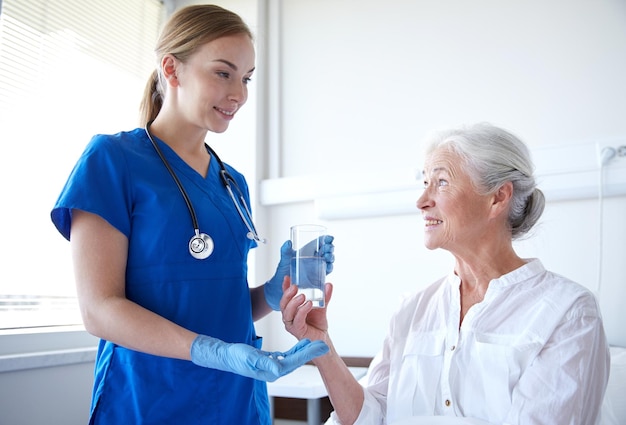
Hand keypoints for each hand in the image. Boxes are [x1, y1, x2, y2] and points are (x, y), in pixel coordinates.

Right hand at [190, 335, 328, 381]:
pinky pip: (287, 355)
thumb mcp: (250, 358)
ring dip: (305, 350)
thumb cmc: (236, 357)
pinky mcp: (270, 360)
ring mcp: (273, 366)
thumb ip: (266, 363)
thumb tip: (280, 369)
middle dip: (311, 352)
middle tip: (324, 344)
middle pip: (297, 360)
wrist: (225, 356)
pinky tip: (301, 344)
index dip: (307, 354)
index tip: (320, 347)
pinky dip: (295, 350)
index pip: (294, 362)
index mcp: (272, 371)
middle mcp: (274, 370)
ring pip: (294, 358)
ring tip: (316, 343)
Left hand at [265, 235, 334, 309]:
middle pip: (326, 250)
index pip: (319, 242)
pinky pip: (326, 272)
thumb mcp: (284, 259)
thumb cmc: (283, 271)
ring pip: (327, 260)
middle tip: (327, 249)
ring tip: (327, 257)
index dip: (325, 239)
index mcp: (308, 251)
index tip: (329, 238)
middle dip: (329, 248)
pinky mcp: (317, 277)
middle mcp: (314, 258)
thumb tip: (288, 242)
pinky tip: (328, 267)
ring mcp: (316, 267)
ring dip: (330, 258)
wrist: (281, 286)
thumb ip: (285, 251)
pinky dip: (329, 268)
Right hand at [280, 277, 332, 341]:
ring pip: (287, 312)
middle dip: (287, 294)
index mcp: (292, 308)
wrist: (322, 338)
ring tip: (303, 296)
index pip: (286, 296)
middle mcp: (289, 316)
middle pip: (283, 304)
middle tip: (295, 287)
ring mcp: (292, 324)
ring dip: (293, 303)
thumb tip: (328, 284)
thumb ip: (324, 296)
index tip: (287, 277)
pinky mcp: (297, 330)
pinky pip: (297, 320)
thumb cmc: (317, 323)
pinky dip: (302, 311)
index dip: (284, 287)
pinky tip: (308, 305)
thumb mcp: (321, 306)